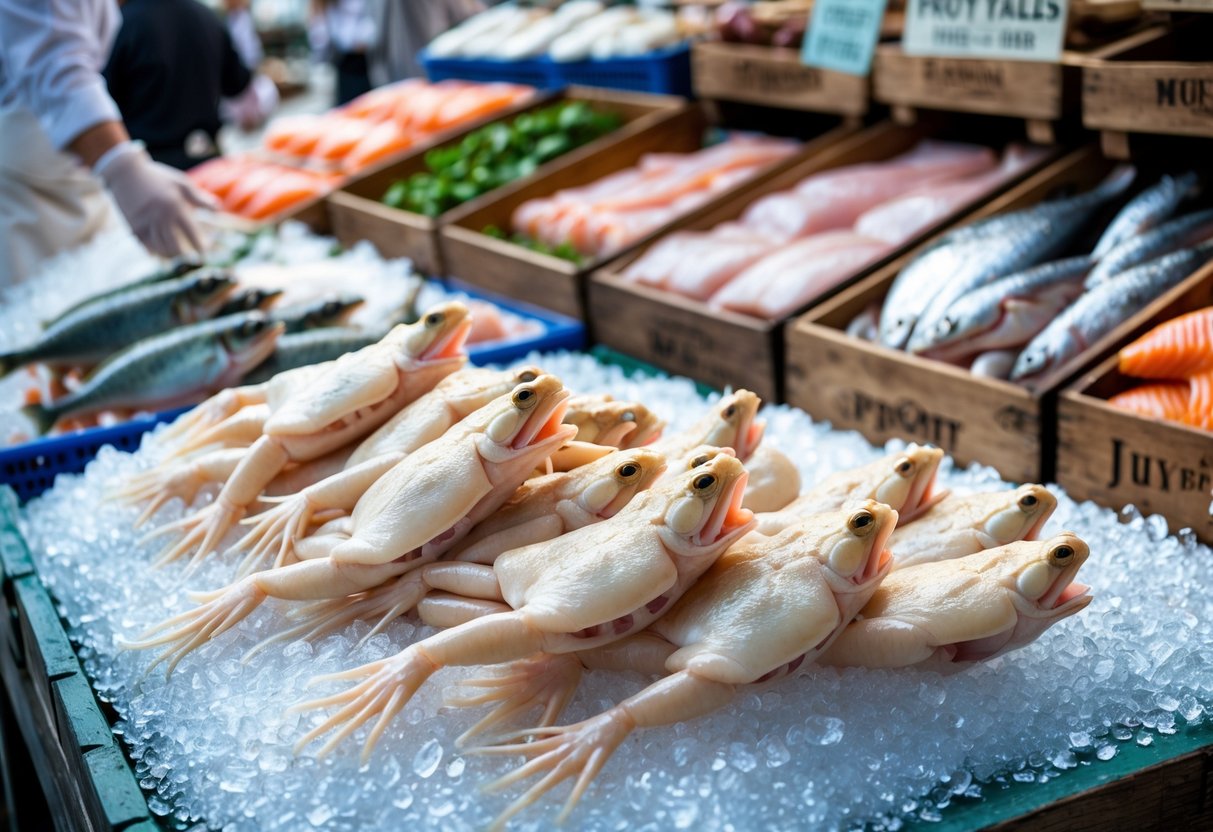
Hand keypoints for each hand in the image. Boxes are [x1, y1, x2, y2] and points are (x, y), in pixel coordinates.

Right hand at [93, 141, 215, 256]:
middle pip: (176, 246)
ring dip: (171, 255)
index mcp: (175, 207)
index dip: (200, 245)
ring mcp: (146, 223)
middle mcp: (160, 217)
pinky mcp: (133, 226)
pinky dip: (155, 252)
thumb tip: (219, 208)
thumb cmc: (158, 177)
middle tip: (192, 258)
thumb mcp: (181, 183)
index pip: (191, 233)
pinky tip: (160, 254)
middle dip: (185, 255)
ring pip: (161, 248)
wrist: (125, 171)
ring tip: (177, 255)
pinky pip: (146, 246)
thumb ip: (200, 198)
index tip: (205, 251)